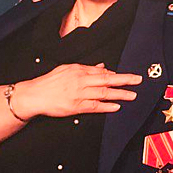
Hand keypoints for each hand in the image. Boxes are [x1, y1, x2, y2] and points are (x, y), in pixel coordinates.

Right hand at [14, 63, 140, 119]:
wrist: (34, 95)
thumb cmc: (49, 82)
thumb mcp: (67, 69)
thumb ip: (86, 68)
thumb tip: (102, 66)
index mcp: (79, 70)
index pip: (101, 72)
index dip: (115, 75)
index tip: (127, 76)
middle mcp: (81, 81)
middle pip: (107, 80)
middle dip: (124, 80)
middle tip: (138, 80)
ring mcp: (79, 94)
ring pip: (103, 93)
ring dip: (119, 94)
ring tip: (132, 95)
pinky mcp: (76, 106)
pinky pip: (95, 106)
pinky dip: (106, 106)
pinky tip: (116, 106)